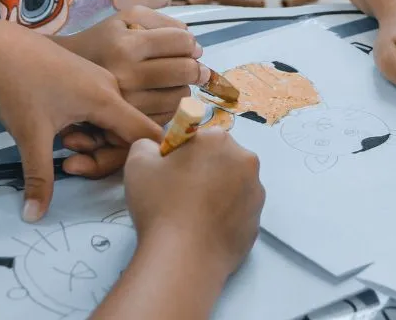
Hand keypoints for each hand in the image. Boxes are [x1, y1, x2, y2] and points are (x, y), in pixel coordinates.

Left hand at [0, 23, 161, 221]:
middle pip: (126, 135)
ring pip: (111, 124)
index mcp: (106, 98)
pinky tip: (60, 127)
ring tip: (60, 140)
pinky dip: (85, 127)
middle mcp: (110, 88)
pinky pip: (100, 112)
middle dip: (101, 156)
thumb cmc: (15, 86)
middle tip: (67, 161)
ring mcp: (98, 82)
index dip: (143, 159)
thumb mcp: (29, 136)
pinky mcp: (85, 80)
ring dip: (90, 141)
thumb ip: (40, 179)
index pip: (147, 134)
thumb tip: (34, 217)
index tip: (127, 175)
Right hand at [56, 6, 207, 124]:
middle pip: (185, 71)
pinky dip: (171, 105)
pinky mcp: (128, 123)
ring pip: (181, 96)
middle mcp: (126, 76)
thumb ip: (165, 23)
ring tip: (172, 80)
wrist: (65, 74)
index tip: (190, 48)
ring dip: (184, 86)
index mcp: (126, 46)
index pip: (181, 42)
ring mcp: (127, 104)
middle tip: (194, 66)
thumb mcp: (128, 18)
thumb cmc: (102, 40)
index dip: (191, 44)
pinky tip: (160, 95)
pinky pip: (168, 115)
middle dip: (196, 67)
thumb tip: (195, 47)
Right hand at [124, 131, 263, 280]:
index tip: (169, 175)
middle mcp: (245, 161)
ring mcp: (256, 193)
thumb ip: (147, 144)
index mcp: (218, 140)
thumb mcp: (137, 162)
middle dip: (202, 171)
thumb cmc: (161, 204)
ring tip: (191, 217)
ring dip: (215, 193)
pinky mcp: (258, 222)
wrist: (184, 258)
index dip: (180, 155)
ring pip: (231, 185)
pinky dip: (223, 217)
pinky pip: (237, 212)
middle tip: (178, 196)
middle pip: (219, 159)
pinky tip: (204, 230)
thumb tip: (157, 148)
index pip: (197, 139)